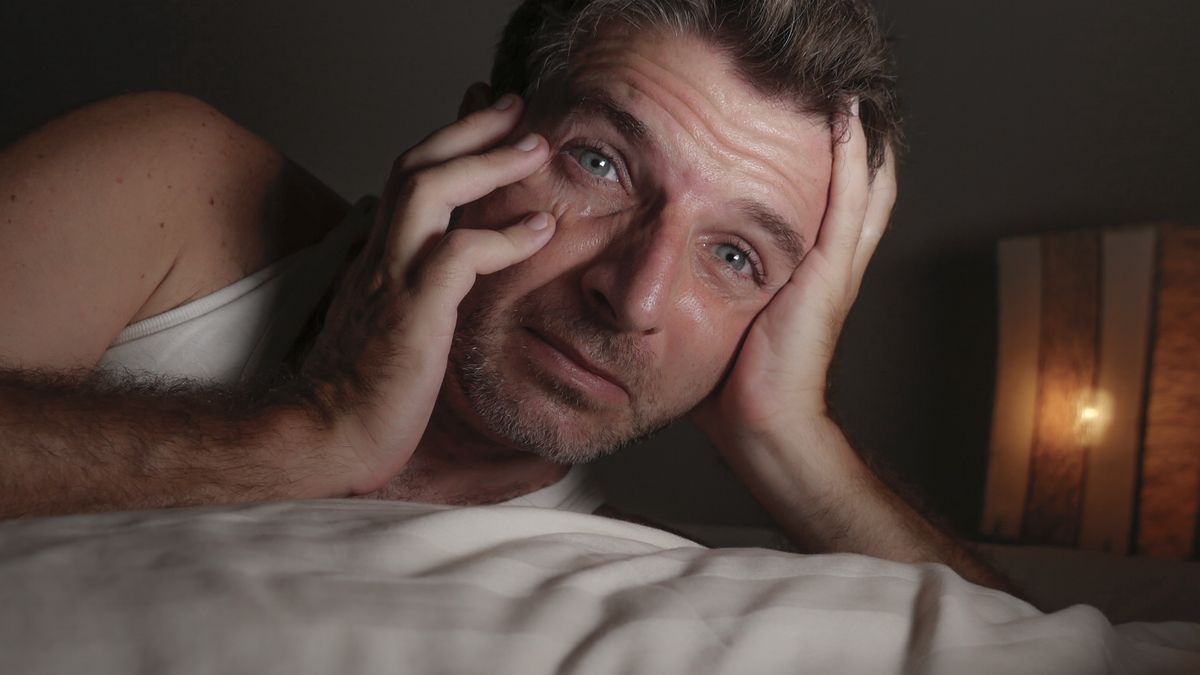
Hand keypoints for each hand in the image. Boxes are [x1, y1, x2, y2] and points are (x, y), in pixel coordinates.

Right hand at [301, 93, 553, 494]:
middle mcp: (380, 258)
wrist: (324, 441)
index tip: (484, 122)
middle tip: (514, 108)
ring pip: (430, 190)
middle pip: (416, 165)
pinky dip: (502, 237)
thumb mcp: (391, 333)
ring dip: (486, 162)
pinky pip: (459, 255)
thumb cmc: (359, 398)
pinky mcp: (412, 313)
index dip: (445, 145)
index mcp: (377, 262)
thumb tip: (445, 293)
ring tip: (535, 147)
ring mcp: (392, 281)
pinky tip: (539, 231)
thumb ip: (413, 299)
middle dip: (468, 128)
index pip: (407, 183)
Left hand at [693, 105, 896, 448]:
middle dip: (854, 149)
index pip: (831, 212)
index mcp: (809, 278)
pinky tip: (846, 123)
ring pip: (863, 189)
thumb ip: (707, 296)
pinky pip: (847, 203)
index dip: (833, 173)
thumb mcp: (721, 324)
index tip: (814, 135)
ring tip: (846, 99)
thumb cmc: (735, 386)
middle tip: (842, 105)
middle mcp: (830, 267)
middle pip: (861, 194)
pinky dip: (851, 160)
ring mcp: (833, 268)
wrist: (762, 424)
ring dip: (857, 141)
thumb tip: (655, 287)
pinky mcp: (827, 273)